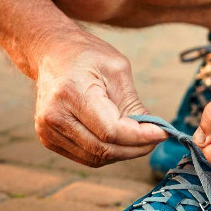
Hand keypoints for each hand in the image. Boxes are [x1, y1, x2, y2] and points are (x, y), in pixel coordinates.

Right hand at [33, 32, 165, 166]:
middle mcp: (54, 115)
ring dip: (122, 152)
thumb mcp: (117, 69)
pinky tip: (115, 137)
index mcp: (71, 93)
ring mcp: (47, 129)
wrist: (51, 53)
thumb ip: (133, 104)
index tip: (163, 132)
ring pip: (96, 158)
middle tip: (155, 137)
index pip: (111, 130)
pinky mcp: (48, 138)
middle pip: (104, 149)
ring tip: (135, 136)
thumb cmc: (86, 56)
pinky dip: (106, 152)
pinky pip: (85, 156)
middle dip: (135, 148)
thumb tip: (152, 133)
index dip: (140, 137)